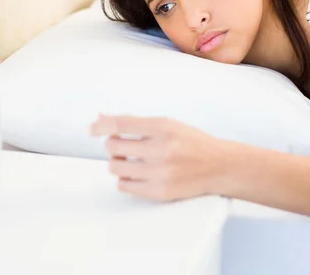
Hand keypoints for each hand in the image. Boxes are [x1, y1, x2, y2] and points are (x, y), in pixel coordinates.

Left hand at [89, 115, 227, 201]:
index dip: (101, 125)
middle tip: (122, 147)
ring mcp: (161, 172)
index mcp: (164, 127)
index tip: (90, 129)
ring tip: (131, 161)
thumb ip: (135, 122)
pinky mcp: (160, 192)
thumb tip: (101, 117)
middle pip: (114, 147)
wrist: (220, 166)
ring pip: (116, 168)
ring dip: (118, 164)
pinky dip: (125, 179)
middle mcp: (162, 149)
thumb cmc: (192, 143)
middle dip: (113, 146)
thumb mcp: (168, 124)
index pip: (122, 124)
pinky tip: (137, 174)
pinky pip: (124, 186)